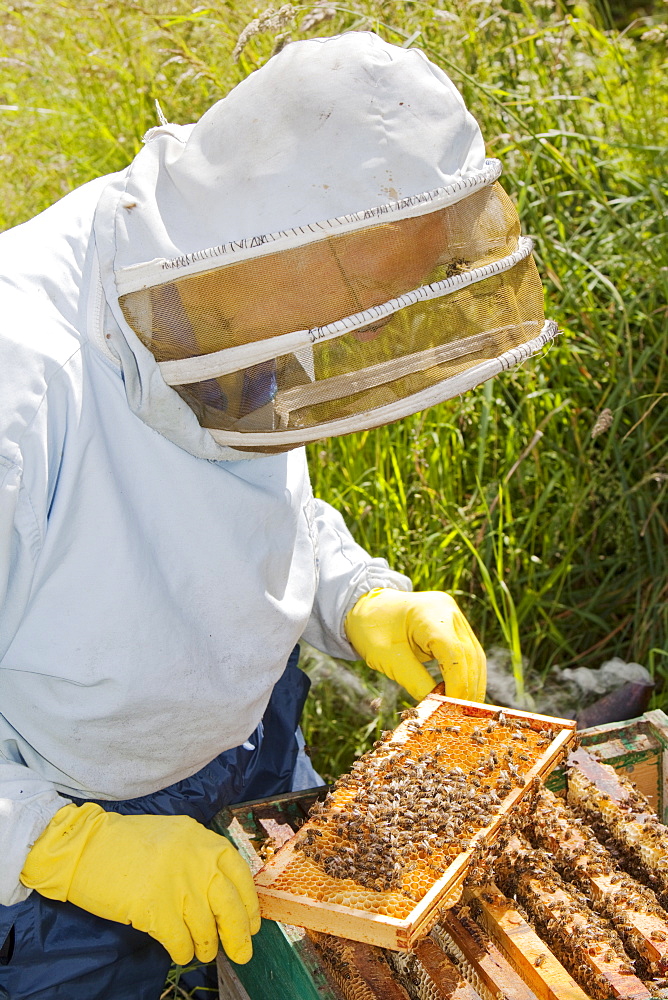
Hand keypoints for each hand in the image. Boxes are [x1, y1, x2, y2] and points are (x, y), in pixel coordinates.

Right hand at [20, 803, 259, 964]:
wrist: (87, 847)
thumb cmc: (128, 843)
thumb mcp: (175, 836)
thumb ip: (200, 856)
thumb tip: (223, 892)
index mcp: (202, 840)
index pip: (239, 874)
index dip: (249, 903)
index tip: (252, 923)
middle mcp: (196, 861)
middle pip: (230, 905)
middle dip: (238, 934)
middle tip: (241, 952)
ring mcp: (177, 885)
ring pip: (206, 928)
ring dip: (207, 946)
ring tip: (203, 950)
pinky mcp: (155, 909)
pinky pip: (180, 941)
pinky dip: (183, 952)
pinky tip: (180, 952)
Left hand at [345, 588, 485, 701]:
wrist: (365, 606)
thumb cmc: (371, 629)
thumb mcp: (387, 658)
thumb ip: (415, 681)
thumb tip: (437, 707)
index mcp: (430, 613)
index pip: (455, 653)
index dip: (459, 684)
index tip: (454, 709)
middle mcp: (448, 611)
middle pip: (470, 655)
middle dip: (469, 687)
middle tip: (465, 716)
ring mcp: (453, 616)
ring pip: (474, 654)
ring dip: (473, 683)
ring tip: (467, 710)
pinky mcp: (454, 624)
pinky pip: (467, 652)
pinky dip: (467, 673)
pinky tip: (463, 693)